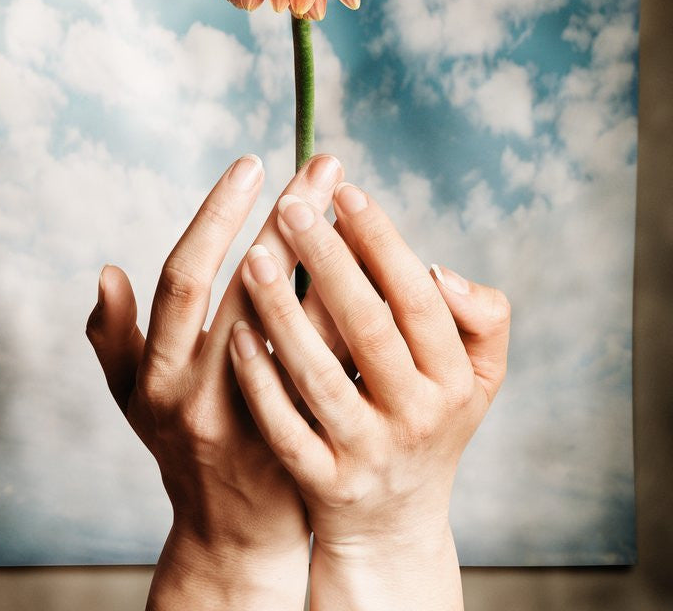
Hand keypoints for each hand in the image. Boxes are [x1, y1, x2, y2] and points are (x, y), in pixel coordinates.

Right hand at [86, 153, 344, 610]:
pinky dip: (353, 307)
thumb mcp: (132, 397)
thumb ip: (113, 337)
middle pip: (255, 287)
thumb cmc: (177, 445)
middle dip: (289, 217)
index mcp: (160, 375)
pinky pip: (338, 360)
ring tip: (353, 200)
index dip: (217, 216)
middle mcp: (208, 394)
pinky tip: (376, 263)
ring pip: (307, 323)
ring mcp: (263, 416)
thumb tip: (106, 272)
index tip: (251, 163)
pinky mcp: (313, 431)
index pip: (187, 277)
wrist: (234, 531)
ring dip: (333, 255)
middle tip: (322, 164)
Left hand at [229, 181, 510, 610]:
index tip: (344, 191)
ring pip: (319, 375)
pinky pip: (285, 428)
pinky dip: (261, 381)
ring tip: (254, 254)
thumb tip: (439, 270)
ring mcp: (365, 452)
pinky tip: (236, 334)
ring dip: (284, 311)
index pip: (418, 298)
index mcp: (453, 380)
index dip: (382, 242)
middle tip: (291, 203)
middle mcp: (414, 416)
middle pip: (368, 328)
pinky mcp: (322, 482)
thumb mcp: (477, 377)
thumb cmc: (432, 423)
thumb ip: (481, 317)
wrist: (395, 525)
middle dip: (328, 260)